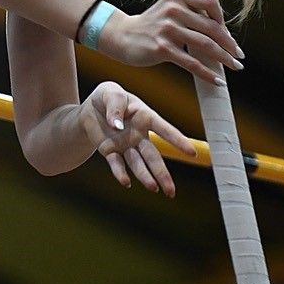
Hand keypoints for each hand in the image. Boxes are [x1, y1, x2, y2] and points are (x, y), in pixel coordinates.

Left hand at [79, 81, 196, 196]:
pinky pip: (117, 164)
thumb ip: (114, 107)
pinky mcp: (111, 151)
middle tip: (171, 190)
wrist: (91, 108)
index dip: (178, 140)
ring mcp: (126, 145)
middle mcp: (139, 135)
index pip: (164, 129)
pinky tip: (126, 182)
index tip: (192, 153)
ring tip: (154, 188)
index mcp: (145, 117)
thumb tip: (116, 126)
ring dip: (145, 176)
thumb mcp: (110, 93)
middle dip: (162, 173)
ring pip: (138, 164)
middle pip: (153, 156)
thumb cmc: (106, 97)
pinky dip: (120, 173)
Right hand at [98, 0, 244, 83]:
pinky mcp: (162, 48)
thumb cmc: (151, 25)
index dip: (223, 19)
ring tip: (234, 67)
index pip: (211, 3)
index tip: (226, 34)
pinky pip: (192, 63)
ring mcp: (167, 29)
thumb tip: (223, 31)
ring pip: (206, 45)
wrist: (122, 36)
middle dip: (229, 45)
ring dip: (224, 59)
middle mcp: (173, 9)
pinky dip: (208, 73)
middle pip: (212, 28)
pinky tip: (217, 80)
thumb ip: (192, 12)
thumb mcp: (169, 8)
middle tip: (238, 56)